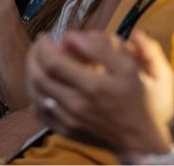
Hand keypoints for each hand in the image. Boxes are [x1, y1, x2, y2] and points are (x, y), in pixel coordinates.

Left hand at [26, 30, 173, 153]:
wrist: (142, 138)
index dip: (44, 46)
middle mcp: (76, 104)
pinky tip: (40, 87)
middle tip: (38, 45)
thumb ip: (103, 48)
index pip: (53, 62)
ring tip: (36, 61)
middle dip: (33, 57)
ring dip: (31, 74)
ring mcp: (70, 120)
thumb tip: (73, 36)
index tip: (46, 35)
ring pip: (36, 95)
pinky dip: (35, 97)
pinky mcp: (67, 131)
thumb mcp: (131, 67)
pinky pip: (41, 114)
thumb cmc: (140, 99)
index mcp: (92, 86)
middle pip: (39, 77)